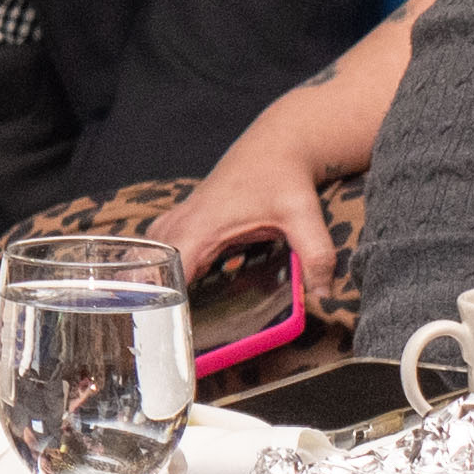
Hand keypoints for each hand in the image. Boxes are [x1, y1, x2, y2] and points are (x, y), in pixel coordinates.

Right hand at [158, 117, 326, 304]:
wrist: (275, 146)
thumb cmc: (283, 177)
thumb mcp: (304, 216)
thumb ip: (316, 255)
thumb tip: (324, 294)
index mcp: (205, 223)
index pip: (171, 265)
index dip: (165, 294)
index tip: (167, 322)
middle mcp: (186, 219)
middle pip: (150, 259)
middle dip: (149, 291)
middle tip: (158, 327)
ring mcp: (183, 215)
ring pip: (150, 249)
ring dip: (150, 275)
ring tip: (159, 310)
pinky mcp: (188, 215)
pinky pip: (160, 242)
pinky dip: (157, 261)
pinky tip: (169, 281)